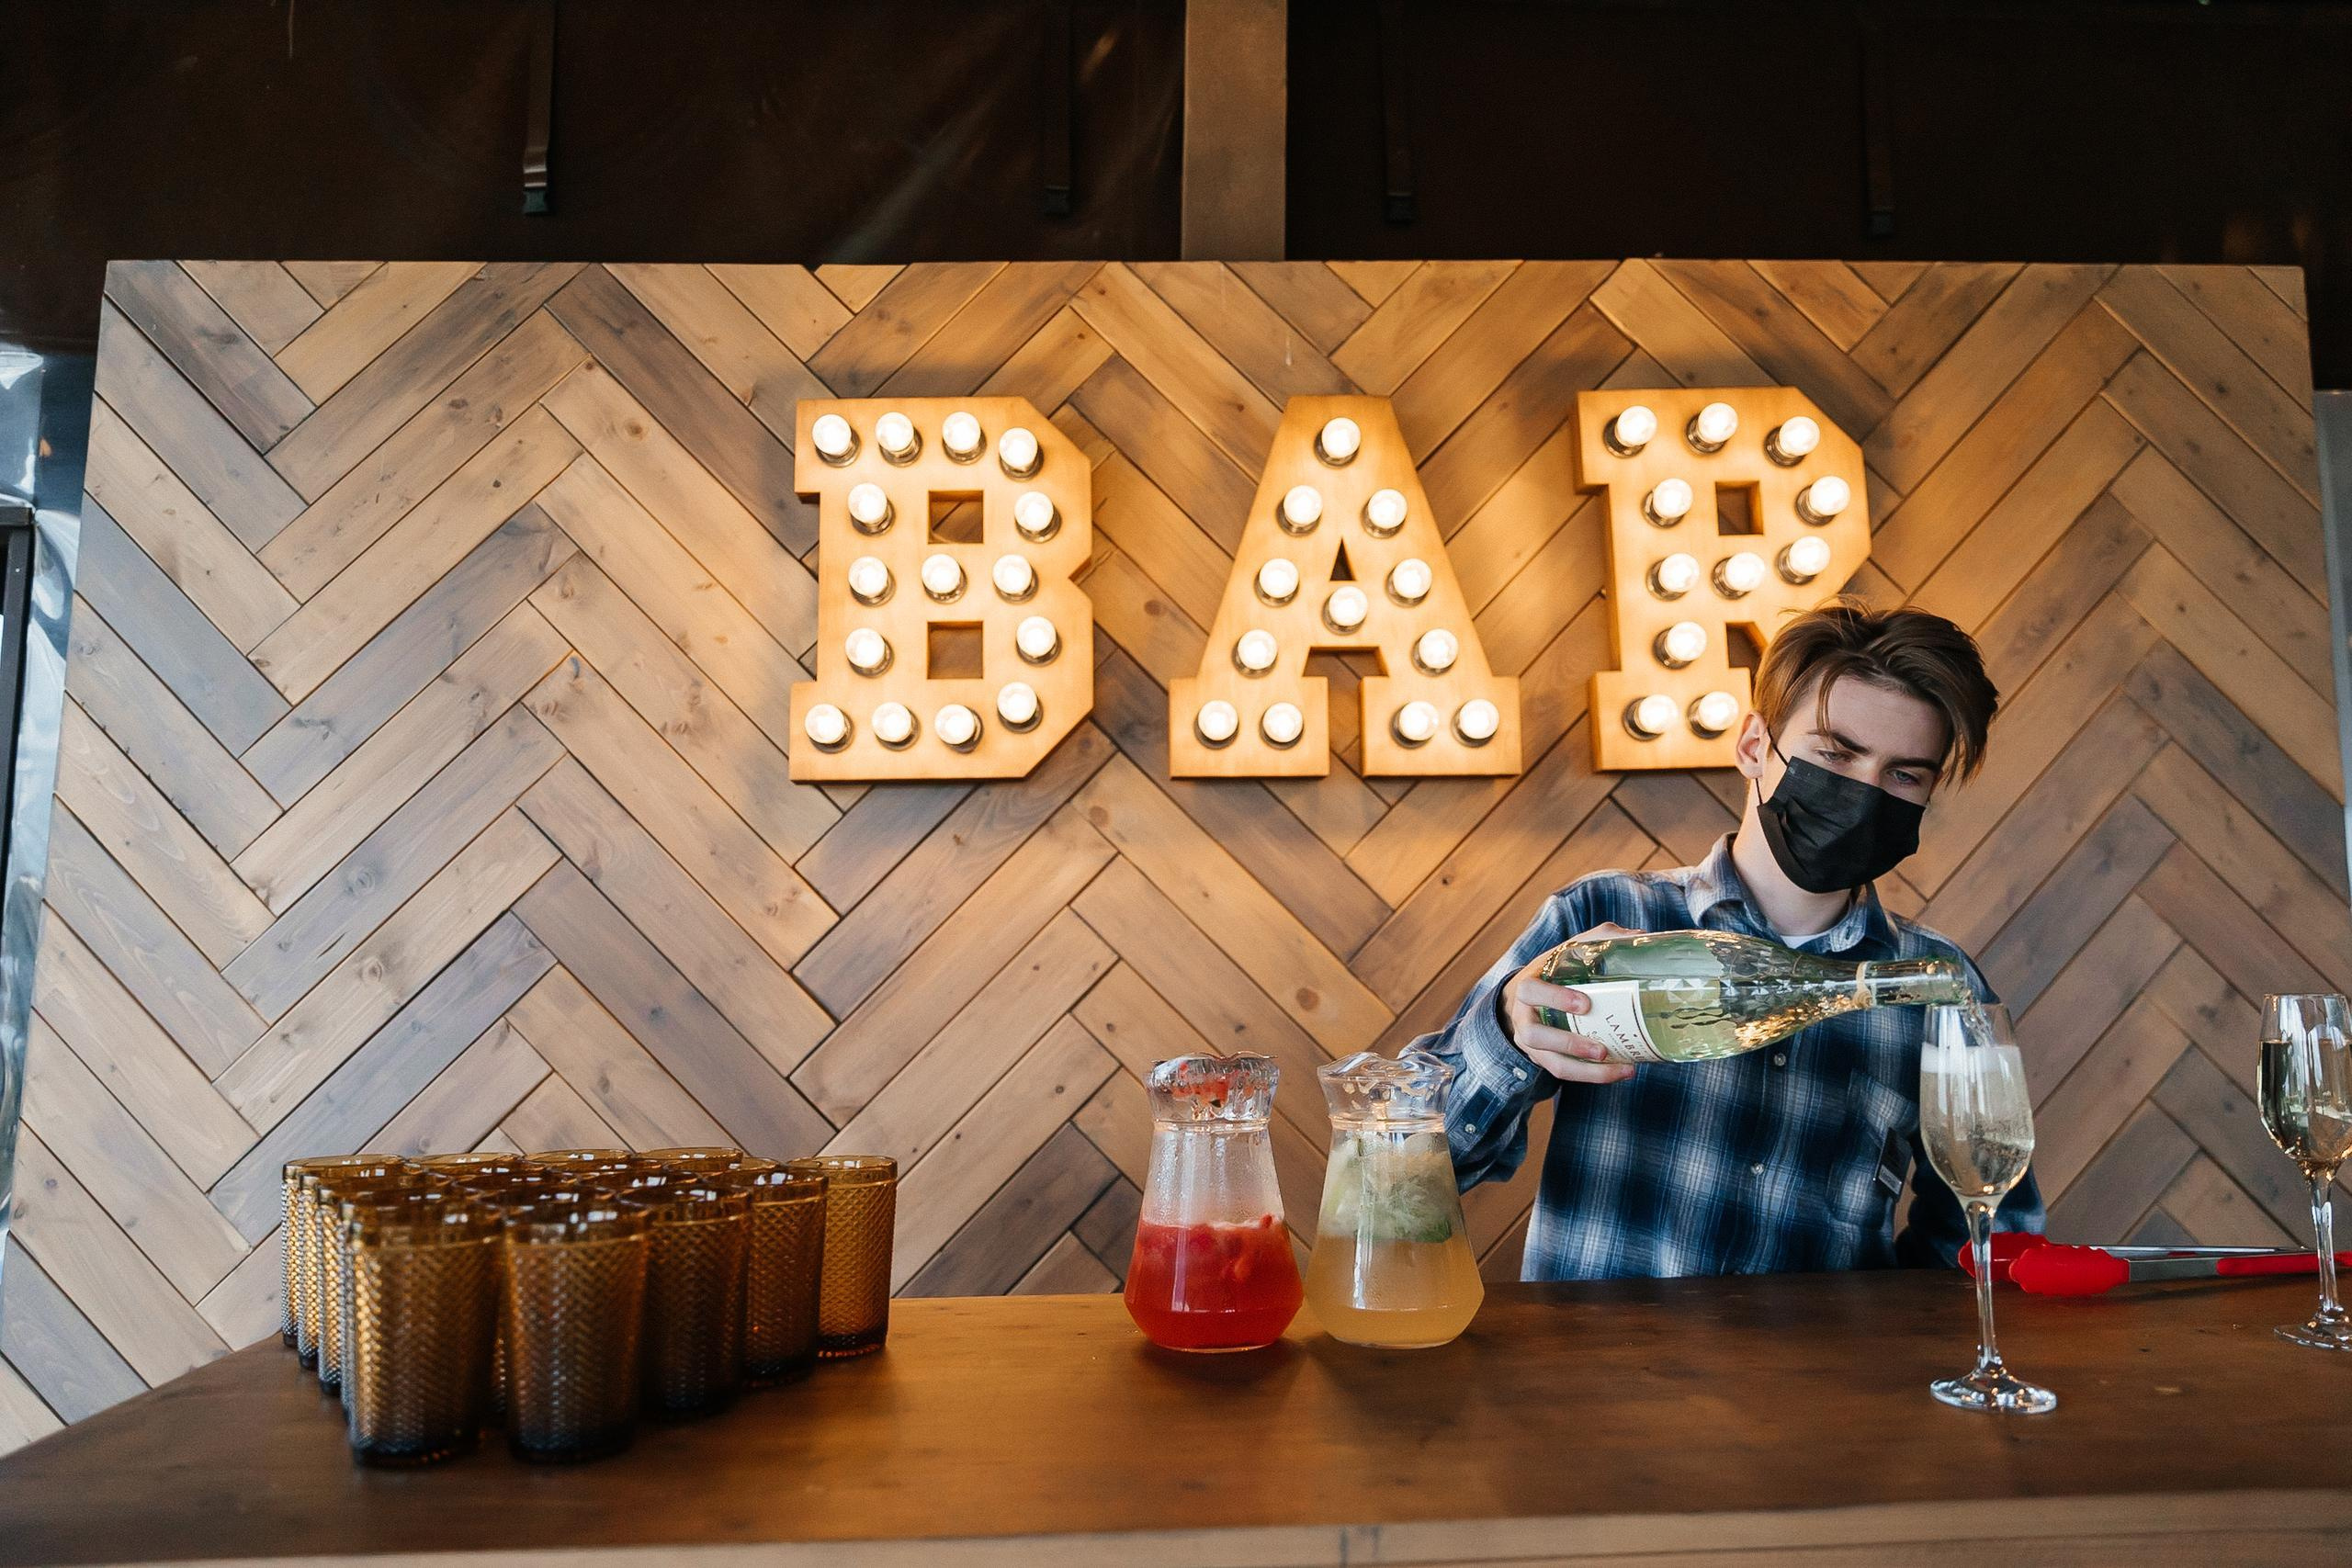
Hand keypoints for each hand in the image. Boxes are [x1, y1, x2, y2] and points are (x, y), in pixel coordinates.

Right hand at [1503, 923, 1637, 1084]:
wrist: (1525, 999)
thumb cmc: (1555, 971)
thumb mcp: (1570, 951)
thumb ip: (1600, 939)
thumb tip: (1640, 936)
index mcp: (1528, 985)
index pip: (1532, 992)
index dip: (1556, 999)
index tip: (1585, 1004)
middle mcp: (1523, 1017)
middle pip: (1536, 1036)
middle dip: (1569, 1044)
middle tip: (1602, 1049)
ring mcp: (1531, 1043)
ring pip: (1552, 1062)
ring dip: (1585, 1071)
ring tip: (1619, 1068)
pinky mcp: (1543, 1059)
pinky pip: (1564, 1073)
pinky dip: (1591, 1076)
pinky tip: (1619, 1072)